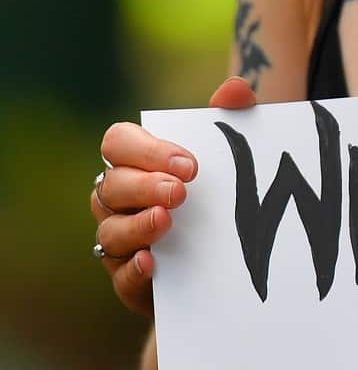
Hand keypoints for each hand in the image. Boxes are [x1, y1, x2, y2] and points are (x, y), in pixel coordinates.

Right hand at [93, 77, 255, 316]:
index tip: (188, 163)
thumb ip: (235, 117)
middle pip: (111, 185)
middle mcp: (120, 200)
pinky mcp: (130, 281)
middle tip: (181, 192)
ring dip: (136, 225)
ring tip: (167, 221)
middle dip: (143, 185)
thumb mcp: (236, 155)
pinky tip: (152, 261)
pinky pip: (120, 275)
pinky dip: (133, 268)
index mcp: (136, 163)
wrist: (235, 260)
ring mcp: (121, 241)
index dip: (146, 149)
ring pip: (109, 231)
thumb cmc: (223, 195)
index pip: (118, 142)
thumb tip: (235, 88)